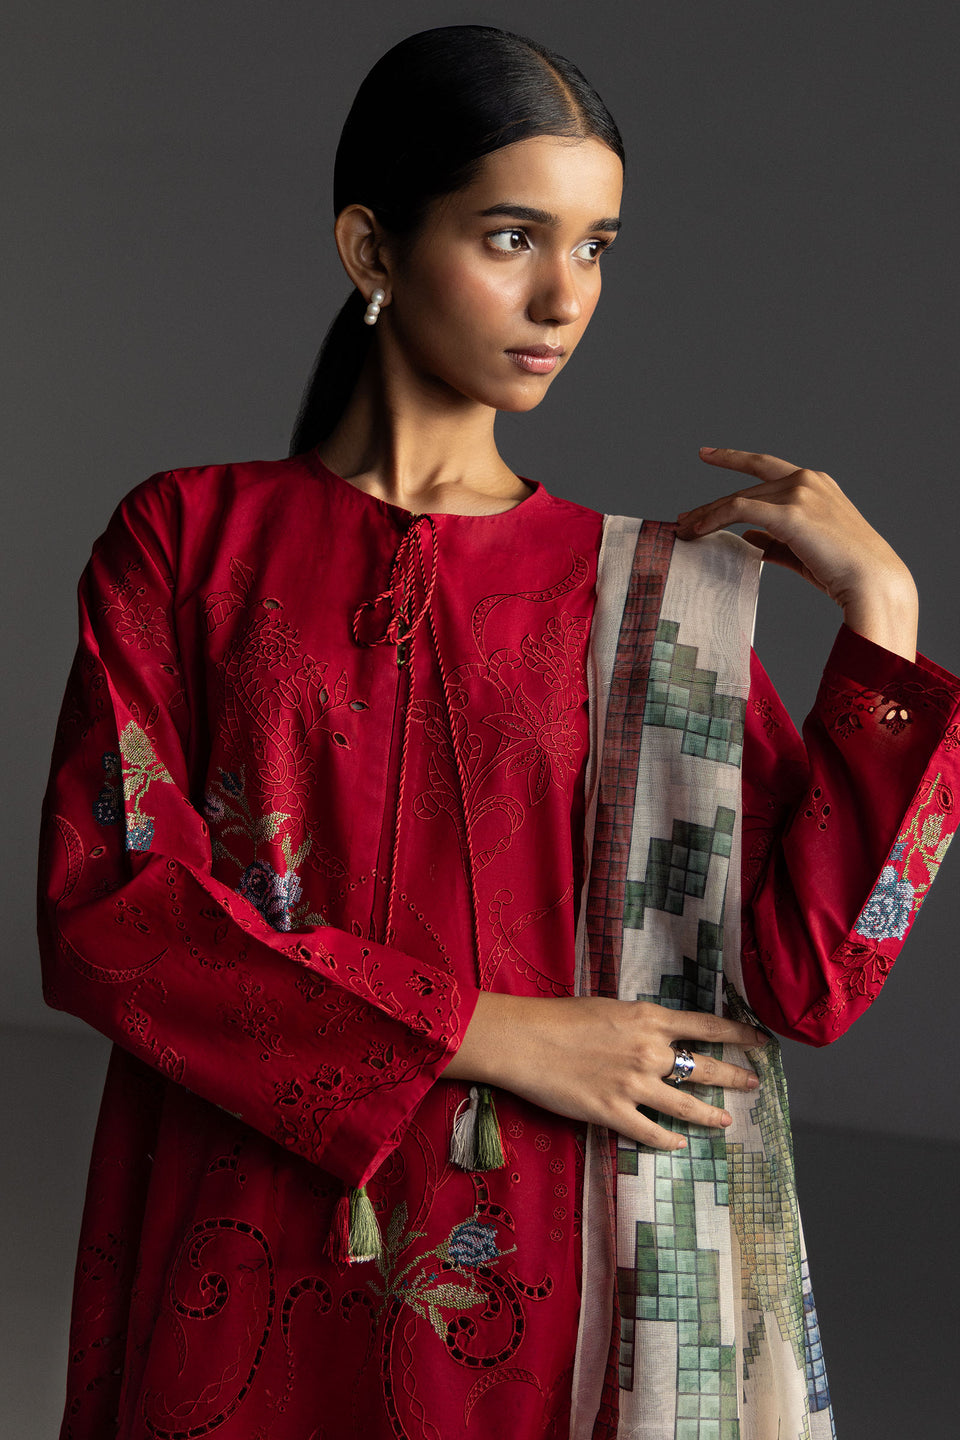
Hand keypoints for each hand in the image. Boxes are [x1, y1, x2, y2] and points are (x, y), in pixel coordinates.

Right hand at [443, 991, 765, 1150]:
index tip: (760, 1041)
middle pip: (706, 1067)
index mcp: (649, 1019)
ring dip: (710, 1115)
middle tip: (753, 1083)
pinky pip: (652, 1132)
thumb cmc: (559, 1017)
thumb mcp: (609, 1007)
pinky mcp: (614, 1113)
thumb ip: (639, 1023)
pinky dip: (668, 1140)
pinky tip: (679, 1144)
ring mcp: (634, 1086)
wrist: (524, 1040)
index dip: (739, 1034)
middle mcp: (650, 1052)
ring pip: (687, 1106)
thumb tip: (660, 1035)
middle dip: (735, 1076)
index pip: (708, 1026)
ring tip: (726, 1121)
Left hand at [676, 447, 917, 659]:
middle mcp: (806, 480)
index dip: (733, 458)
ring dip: (707, 515)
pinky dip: (714, 519)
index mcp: (814, 482)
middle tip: (682, 519)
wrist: (872, 580)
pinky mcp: (791, 513)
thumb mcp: (804, 547)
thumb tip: (747, 537)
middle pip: (745, 488)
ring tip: (684, 530)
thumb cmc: (842, 569)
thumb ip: (775, 539)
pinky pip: (740, 511)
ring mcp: (799, 493)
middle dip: (710, 505)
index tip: (707, 454)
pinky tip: (698, 530)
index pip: (765, 466)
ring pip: (738, 499)